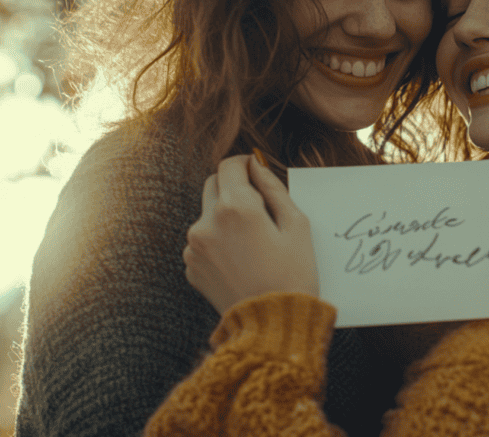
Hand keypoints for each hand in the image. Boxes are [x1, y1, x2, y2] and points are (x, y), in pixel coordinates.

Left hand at [184, 152, 318, 314]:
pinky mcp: (191, 266)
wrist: (272, 325)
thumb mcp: (296, 225)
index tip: (257, 169)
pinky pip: (203, 240)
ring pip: (207, 213)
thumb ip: (274, 188)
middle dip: (233, 185)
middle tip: (259, 204)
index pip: (230, 165)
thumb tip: (258, 166)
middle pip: (213, 183)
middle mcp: (207, 222)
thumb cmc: (293, 274)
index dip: (246, 163)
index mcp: (236, 207)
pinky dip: (219, 240)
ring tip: (253, 239)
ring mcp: (195, 246)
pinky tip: (242, 258)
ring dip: (225, 215)